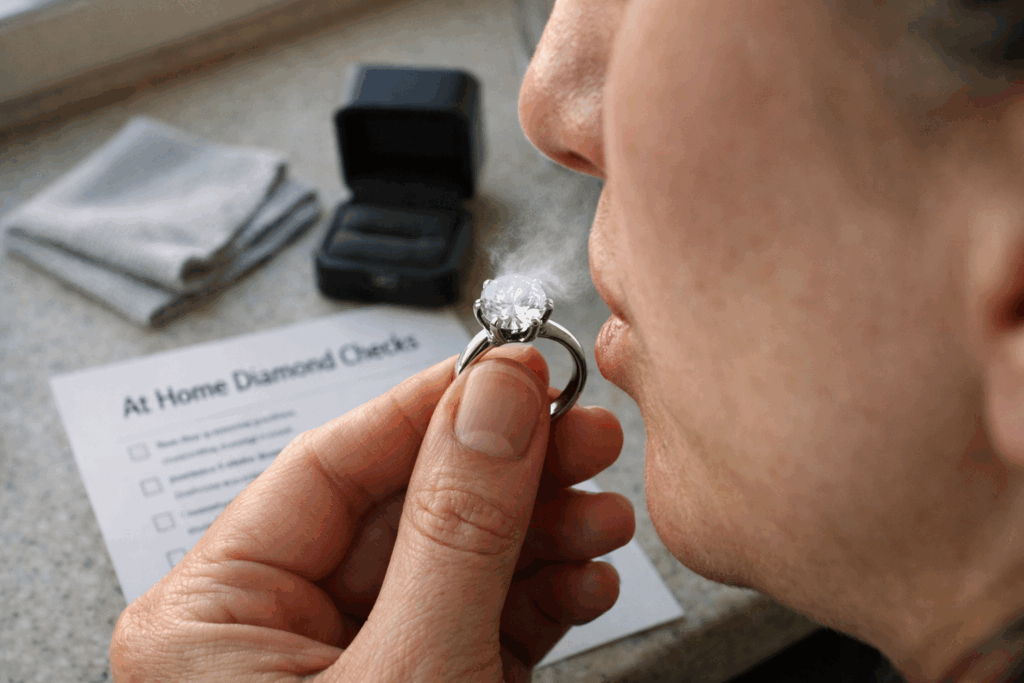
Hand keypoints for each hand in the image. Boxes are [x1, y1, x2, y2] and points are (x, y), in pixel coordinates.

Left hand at [110, 345, 634, 681]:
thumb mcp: (409, 668)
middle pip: (409, 509)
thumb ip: (455, 530)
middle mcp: (275, 637)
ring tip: (601, 511)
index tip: (513, 370)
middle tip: (583, 432)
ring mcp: (356, 667)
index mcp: (211, 619)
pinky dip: (541, 596)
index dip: (433, 407)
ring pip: (457, 562)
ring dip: (543, 534)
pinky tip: (585, 575)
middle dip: (513, 474)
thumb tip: (496, 398)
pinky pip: (479, 619)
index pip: (329, 463)